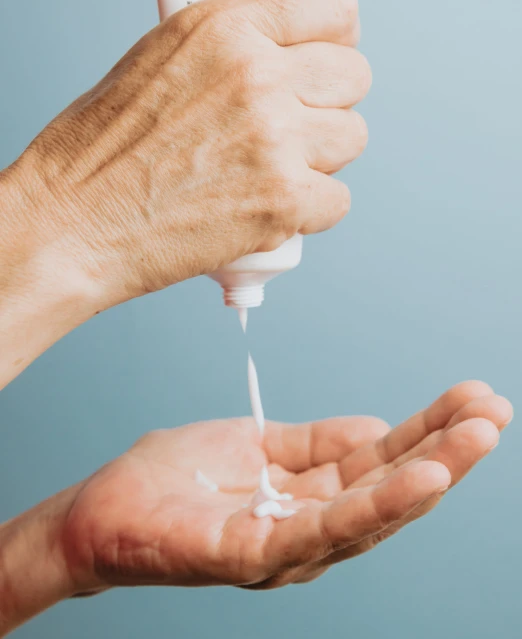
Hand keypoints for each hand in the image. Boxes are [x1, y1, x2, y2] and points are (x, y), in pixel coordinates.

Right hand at [6, 0, 368, 312]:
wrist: (75, 222)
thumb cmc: (103, 149)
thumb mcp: (160, 58)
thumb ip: (233, 45)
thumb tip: (292, 52)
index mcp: (225, 27)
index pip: (333, 4)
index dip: (339, 33)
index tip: (328, 53)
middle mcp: (258, 75)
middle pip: (353, 75)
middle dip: (328, 102)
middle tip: (291, 124)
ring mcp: (275, 139)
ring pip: (351, 137)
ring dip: (320, 157)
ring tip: (270, 169)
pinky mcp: (284, 200)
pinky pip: (338, 199)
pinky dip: (309, 211)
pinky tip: (267, 207)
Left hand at [59, 381, 510, 593]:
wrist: (102, 508)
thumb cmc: (177, 478)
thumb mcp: (258, 445)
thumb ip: (316, 443)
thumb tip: (377, 428)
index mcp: (311, 500)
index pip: (382, 463)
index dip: (429, 432)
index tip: (471, 399)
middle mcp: (309, 532)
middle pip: (391, 489)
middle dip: (447, 449)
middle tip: (494, 411)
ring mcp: (285, 549)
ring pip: (372, 511)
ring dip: (430, 473)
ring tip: (476, 437)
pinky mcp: (253, 556)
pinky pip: (325, 527)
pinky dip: (379, 503)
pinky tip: (421, 476)